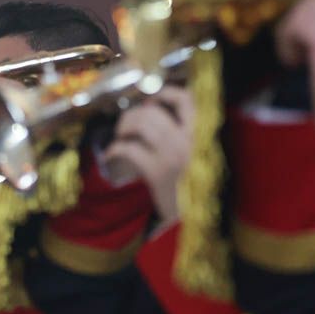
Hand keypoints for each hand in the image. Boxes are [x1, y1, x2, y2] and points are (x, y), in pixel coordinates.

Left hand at [102, 86, 193, 223]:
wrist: (195, 220)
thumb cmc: (191, 185)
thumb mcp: (196, 154)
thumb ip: (184, 133)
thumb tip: (153, 107)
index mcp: (202, 135)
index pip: (187, 100)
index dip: (164, 93)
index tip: (150, 100)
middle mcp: (191, 142)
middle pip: (153, 111)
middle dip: (133, 115)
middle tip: (126, 127)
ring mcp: (174, 157)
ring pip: (140, 125)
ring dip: (123, 129)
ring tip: (121, 139)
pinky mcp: (158, 173)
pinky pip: (129, 149)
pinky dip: (115, 149)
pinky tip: (112, 155)